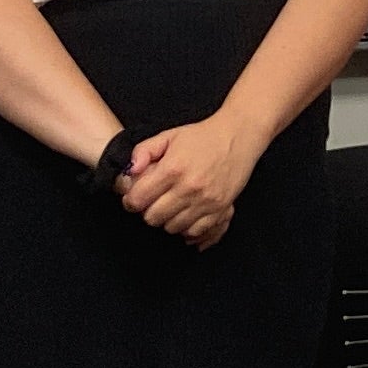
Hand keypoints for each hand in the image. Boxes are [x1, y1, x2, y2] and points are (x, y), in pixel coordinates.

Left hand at [119, 114, 260, 247]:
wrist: (238, 136)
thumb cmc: (202, 137)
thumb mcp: (168, 136)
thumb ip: (143, 151)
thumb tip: (129, 171)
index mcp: (172, 169)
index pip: (138, 200)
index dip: (131, 201)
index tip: (135, 197)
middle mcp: (189, 188)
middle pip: (153, 218)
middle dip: (148, 211)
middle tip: (154, 201)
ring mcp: (206, 201)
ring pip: (173, 228)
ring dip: (168, 220)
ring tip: (171, 206)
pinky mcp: (220, 209)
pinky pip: (195, 232)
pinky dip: (187, 227)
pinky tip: (186, 214)